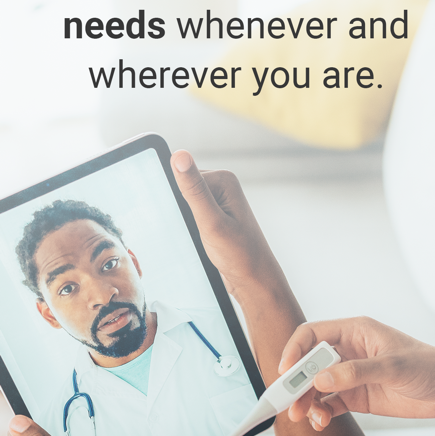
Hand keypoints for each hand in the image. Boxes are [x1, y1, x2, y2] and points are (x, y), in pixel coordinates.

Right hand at [170, 150, 283, 297]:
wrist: (254, 280)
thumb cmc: (239, 254)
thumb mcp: (211, 222)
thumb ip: (194, 190)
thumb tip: (179, 155)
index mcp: (224, 179)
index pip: (182, 178)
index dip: (178, 202)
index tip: (190, 222)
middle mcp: (223, 186)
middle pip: (183, 191)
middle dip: (182, 213)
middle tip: (200, 233)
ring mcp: (220, 202)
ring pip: (185, 206)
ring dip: (186, 223)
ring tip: (203, 239)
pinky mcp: (216, 216)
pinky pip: (191, 216)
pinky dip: (190, 229)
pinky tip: (201, 242)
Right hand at [278, 317, 434, 429]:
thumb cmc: (427, 366)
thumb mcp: (391, 366)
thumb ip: (355, 373)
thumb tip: (321, 381)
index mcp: (354, 333)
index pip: (312, 335)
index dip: (295, 350)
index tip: (285, 371)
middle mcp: (348, 352)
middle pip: (309, 364)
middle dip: (296, 382)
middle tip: (287, 402)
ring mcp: (350, 375)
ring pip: (316, 387)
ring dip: (306, 401)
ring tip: (307, 417)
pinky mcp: (356, 396)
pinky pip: (329, 404)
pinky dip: (321, 413)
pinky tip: (321, 422)